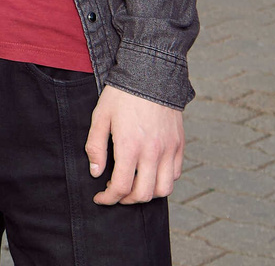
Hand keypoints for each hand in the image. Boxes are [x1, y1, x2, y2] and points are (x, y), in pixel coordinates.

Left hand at [85, 86, 182, 204]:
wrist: (151, 74)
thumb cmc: (122, 95)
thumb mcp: (100, 117)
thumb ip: (95, 147)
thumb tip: (96, 173)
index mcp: (129, 146)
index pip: (121, 187)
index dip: (108, 199)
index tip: (100, 197)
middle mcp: (152, 152)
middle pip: (144, 194)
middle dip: (126, 200)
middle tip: (116, 194)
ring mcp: (169, 149)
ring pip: (164, 189)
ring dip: (148, 194)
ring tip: (134, 186)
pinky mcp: (179, 145)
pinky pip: (175, 174)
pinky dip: (163, 181)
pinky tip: (150, 173)